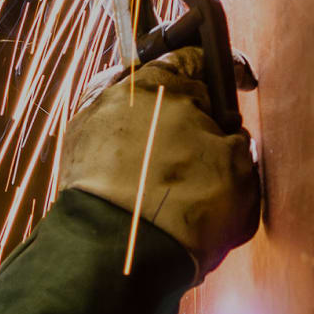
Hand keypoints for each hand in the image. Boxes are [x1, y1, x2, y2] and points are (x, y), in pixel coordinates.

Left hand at [59, 46, 259, 278]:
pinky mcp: (72, 159)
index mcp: (158, 80)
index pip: (197, 56)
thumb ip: (235, 138)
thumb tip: (228, 137)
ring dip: (155, 134)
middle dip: (186, 108)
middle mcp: (115, 92)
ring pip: (133, 119)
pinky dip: (130, 159)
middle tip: (210, 136)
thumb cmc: (184, 204)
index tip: (241, 83)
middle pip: (159, 88)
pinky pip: (110, 148)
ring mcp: (88, 125)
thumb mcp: (238, 166)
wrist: (121, 257)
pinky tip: (149, 185)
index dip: (226, 71)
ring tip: (178, 169)